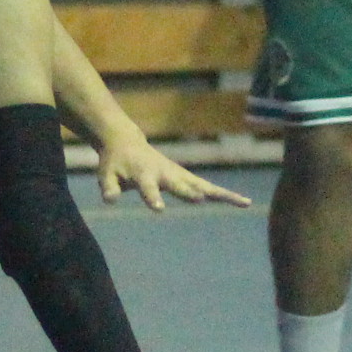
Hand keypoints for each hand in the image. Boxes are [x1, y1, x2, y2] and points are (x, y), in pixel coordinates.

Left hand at [93, 126, 248, 212]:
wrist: (126, 142)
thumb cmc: (115, 162)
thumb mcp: (106, 175)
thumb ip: (109, 187)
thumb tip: (110, 199)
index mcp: (144, 174)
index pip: (148, 188)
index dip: (152, 197)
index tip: (159, 209)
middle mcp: (165, 173)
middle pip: (182, 184)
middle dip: (190, 192)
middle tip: (202, 199)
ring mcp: (179, 174)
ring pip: (203, 185)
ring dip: (222, 194)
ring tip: (244, 202)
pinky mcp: (187, 177)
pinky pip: (209, 188)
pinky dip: (226, 195)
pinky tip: (245, 202)